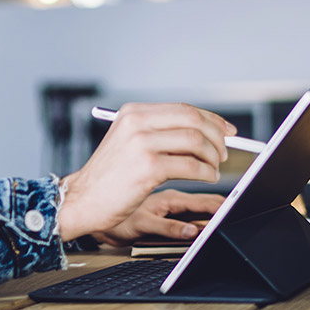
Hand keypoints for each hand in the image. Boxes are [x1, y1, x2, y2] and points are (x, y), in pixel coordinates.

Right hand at [57, 103, 233, 241]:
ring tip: (213, 168)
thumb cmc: (107, 177)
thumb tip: (202, 131)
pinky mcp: (149, 167)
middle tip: (224, 152)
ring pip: (195, 141)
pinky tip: (206, 177)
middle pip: (193, 120)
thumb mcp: (127, 142)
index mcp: (133, 113)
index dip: (211, 119)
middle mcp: (137, 123)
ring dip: (212, 157)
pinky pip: (191, 165)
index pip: (183, 109)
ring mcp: (142, 144)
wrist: (82, 200)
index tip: (227, 130)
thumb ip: (158, 132)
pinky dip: (206, 172)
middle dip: (216, 136)